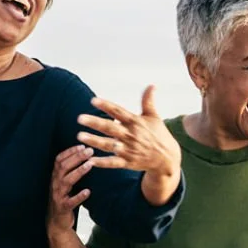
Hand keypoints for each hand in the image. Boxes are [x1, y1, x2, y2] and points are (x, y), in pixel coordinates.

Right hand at [47, 145, 91, 236]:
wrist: (57, 221)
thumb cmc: (64, 198)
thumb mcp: (65, 183)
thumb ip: (70, 171)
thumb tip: (84, 155)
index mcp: (55, 176)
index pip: (59, 160)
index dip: (70, 152)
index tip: (82, 145)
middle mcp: (54, 184)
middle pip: (63, 167)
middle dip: (76, 157)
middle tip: (89, 151)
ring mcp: (58, 196)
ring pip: (67, 181)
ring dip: (79, 172)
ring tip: (90, 165)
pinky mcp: (63, 207)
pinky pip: (71, 201)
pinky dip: (79, 196)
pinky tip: (88, 191)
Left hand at [77, 87, 181, 203]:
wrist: (167, 158)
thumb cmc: (159, 135)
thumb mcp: (154, 116)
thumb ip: (148, 101)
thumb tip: (152, 85)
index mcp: (135, 122)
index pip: (118, 112)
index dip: (106, 106)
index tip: (93, 100)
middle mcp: (131, 135)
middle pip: (110, 128)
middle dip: (95, 122)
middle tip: (80, 118)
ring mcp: (129, 149)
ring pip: (109, 145)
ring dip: (94, 141)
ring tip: (80, 136)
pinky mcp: (128, 162)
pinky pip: (113, 163)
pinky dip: (102, 162)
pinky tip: (90, 160)